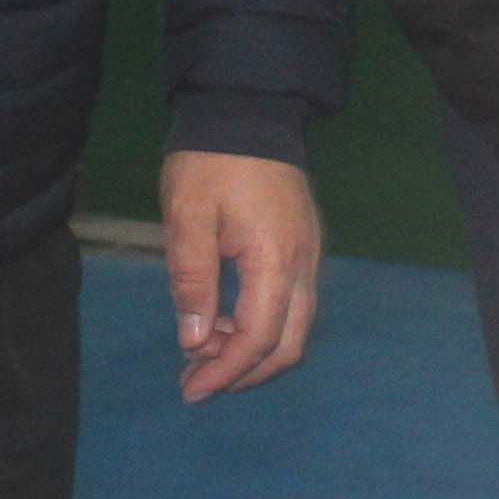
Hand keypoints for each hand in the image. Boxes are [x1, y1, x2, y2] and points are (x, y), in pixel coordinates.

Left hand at [160, 150, 323, 402]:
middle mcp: (305, 265)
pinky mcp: (305, 246)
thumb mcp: (188, 216)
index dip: (226, 372)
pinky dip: (264, 327)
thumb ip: (192, 281)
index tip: (191, 390)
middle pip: (289, 345)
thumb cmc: (212, 161)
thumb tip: (195, 342)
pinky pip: (294, 306)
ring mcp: (310, 255)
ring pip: (296, 328)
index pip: (259, 338)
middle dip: (245, 374)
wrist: (248, 108)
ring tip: (205, 355)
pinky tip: (227, 322)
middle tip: (198, 383)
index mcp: (276, 260)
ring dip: (254, 352)